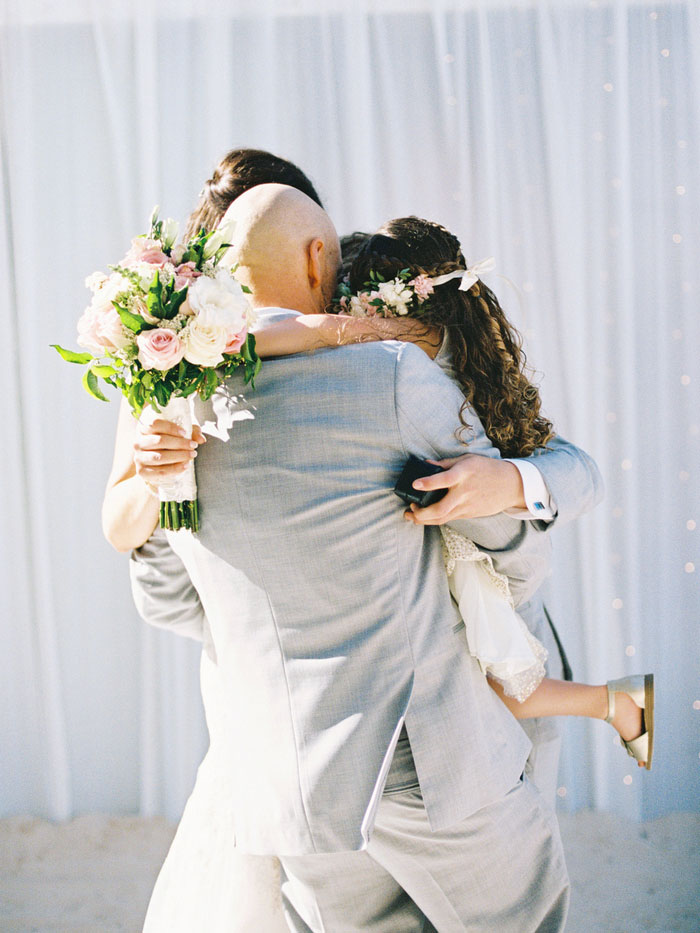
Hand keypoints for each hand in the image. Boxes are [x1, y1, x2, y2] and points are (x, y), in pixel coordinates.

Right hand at [133, 419, 205, 483]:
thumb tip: (201, 439)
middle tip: (193, 446)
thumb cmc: (168, 444)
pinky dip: (175, 469)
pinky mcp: (142, 472)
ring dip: (178, 456)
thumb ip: (191, 432)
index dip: (170, 427)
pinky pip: (160, 471)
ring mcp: (139, 458)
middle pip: (159, 441)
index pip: (154, 424)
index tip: (185, 432)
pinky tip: (186, 465)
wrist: (156, 464)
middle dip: (179, 444)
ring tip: (192, 455)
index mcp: (143, 429)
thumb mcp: (179, 434)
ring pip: (159, 457)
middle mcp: (138, 443)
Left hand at [403, 454, 524, 524]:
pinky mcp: (469, 514)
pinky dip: (435, 519)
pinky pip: (448, 519)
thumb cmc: (487, 469)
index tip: (415, 484)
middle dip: (421, 513)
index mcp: (464, 474)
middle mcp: (464, 492)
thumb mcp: (467, 460)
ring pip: (442, 518)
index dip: (428, 483)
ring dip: (424, 520)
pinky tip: (425, 516)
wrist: (510, 485)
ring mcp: (467, 506)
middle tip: (409, 509)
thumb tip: (425, 464)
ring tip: (411, 516)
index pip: (444, 480)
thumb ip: (445, 464)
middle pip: (440, 509)